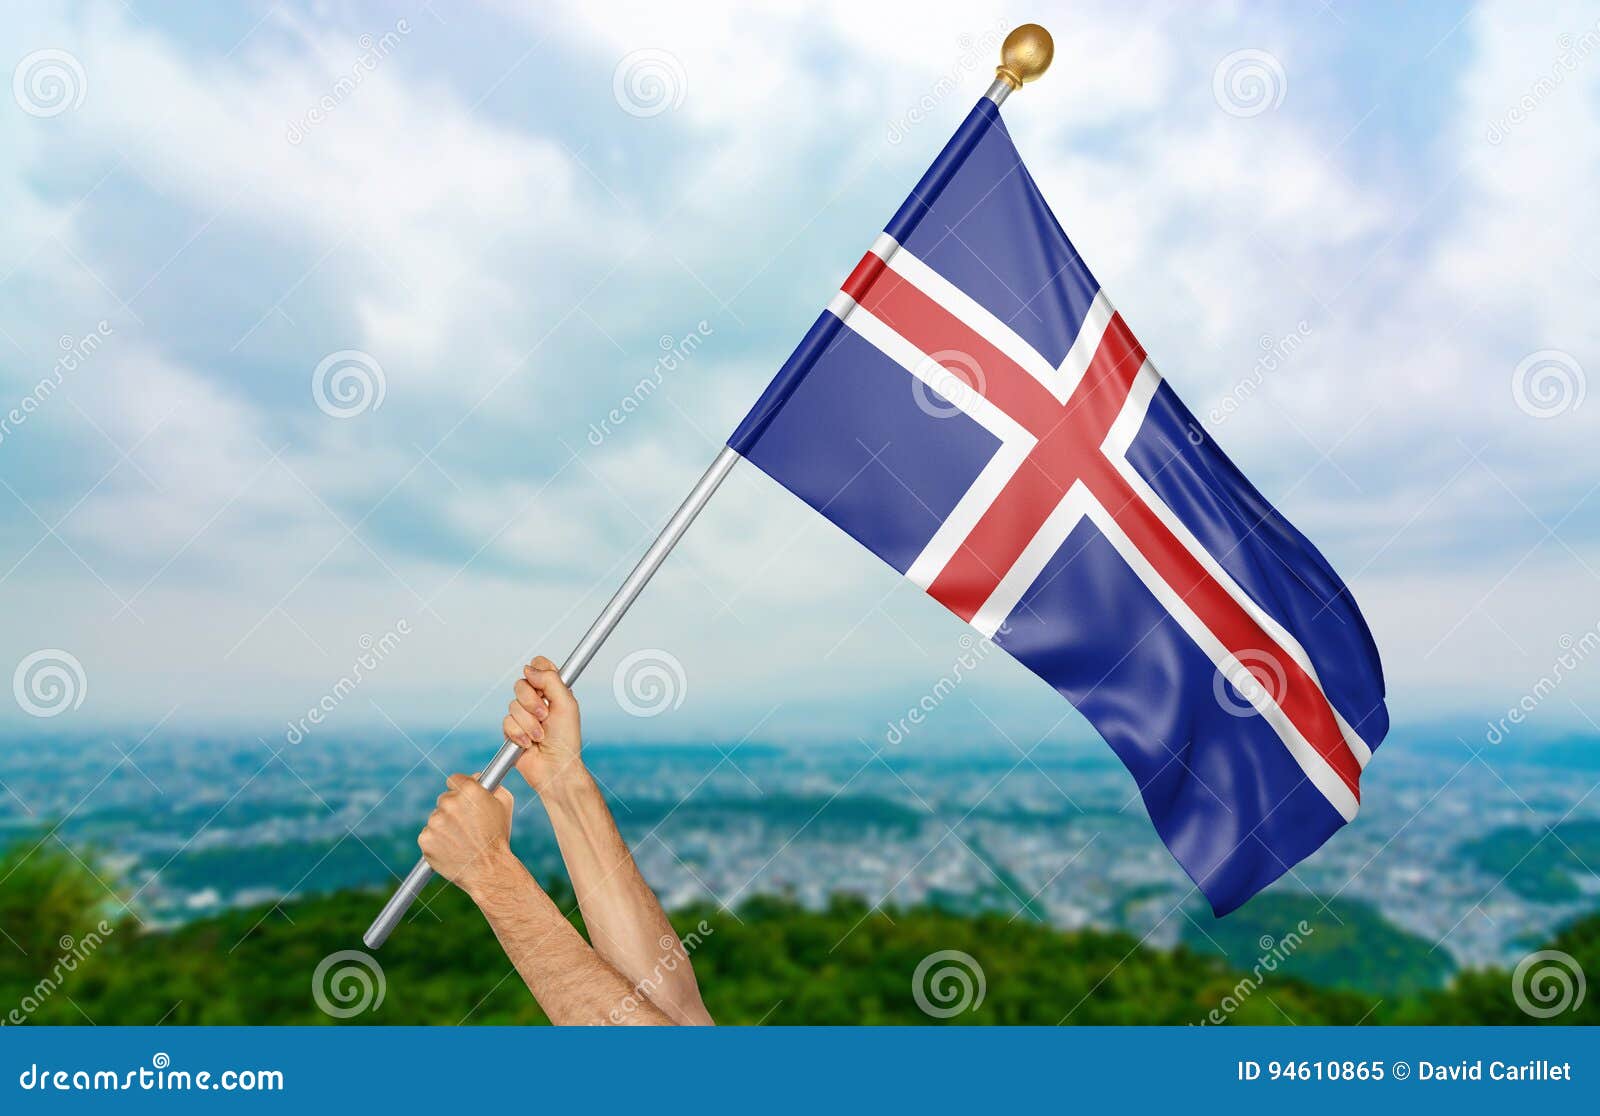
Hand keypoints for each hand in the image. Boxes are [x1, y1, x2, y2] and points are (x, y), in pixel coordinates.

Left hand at [418, 773, 515, 895]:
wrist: (488, 870)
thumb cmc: (498, 837)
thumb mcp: (504, 804)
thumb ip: (492, 785)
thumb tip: (476, 777)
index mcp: (469, 791)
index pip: (454, 780)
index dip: (460, 790)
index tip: (463, 799)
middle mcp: (449, 802)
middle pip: (444, 799)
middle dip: (453, 809)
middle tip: (465, 825)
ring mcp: (435, 821)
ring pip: (436, 818)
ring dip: (444, 826)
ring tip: (460, 840)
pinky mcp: (425, 839)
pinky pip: (428, 835)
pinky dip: (437, 841)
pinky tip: (451, 848)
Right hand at [503, 655, 586, 796]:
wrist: (555, 767)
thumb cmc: (566, 738)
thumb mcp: (566, 703)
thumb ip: (550, 680)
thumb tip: (529, 668)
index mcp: (552, 691)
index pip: (538, 667)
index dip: (537, 671)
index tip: (542, 684)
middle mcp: (537, 700)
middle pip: (521, 684)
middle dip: (532, 702)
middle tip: (544, 715)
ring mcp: (523, 715)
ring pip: (512, 705)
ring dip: (528, 723)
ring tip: (540, 736)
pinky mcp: (512, 730)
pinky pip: (506, 722)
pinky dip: (519, 734)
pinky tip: (528, 744)